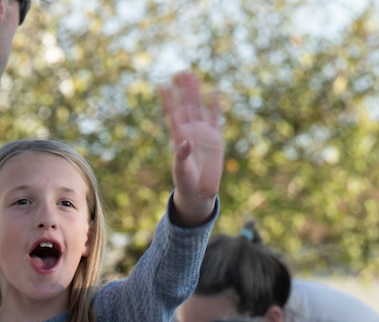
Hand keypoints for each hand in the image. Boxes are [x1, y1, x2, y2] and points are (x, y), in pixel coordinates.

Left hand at [159, 71, 223, 226]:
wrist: (199, 192)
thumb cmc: (186, 183)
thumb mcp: (182, 170)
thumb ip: (182, 155)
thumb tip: (186, 141)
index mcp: (178, 138)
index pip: (172, 114)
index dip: (168, 100)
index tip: (162, 85)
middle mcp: (189, 132)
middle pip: (186, 106)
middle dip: (183, 90)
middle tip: (179, 72)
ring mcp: (202, 133)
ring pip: (199, 108)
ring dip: (195, 92)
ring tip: (191, 75)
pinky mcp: (215, 139)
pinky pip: (215, 119)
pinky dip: (214, 107)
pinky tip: (213, 93)